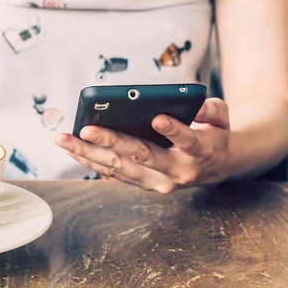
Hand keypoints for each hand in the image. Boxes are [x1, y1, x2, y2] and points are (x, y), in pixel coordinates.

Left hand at [55, 98, 231, 192]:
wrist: (217, 167)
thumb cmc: (214, 134)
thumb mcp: (222, 117)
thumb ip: (211, 109)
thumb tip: (195, 103)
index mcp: (200, 152)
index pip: (188, 141)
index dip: (174, 131)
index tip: (159, 119)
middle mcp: (177, 171)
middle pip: (142, 156)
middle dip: (111, 141)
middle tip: (87, 129)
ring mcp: (158, 182)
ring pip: (120, 169)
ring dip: (89, 154)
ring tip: (64, 140)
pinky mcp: (144, 184)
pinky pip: (114, 174)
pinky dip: (91, 162)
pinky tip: (72, 150)